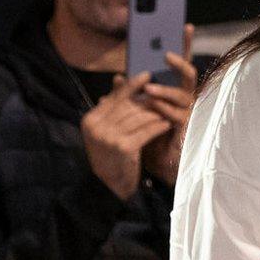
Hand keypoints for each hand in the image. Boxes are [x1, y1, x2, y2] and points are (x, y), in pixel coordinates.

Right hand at [80, 72, 171, 199]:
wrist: (109, 185)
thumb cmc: (111, 154)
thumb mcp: (106, 128)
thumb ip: (113, 105)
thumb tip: (119, 77)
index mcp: (90, 119)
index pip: (115, 97)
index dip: (132, 85)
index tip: (148, 74)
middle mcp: (96, 127)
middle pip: (129, 106)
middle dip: (149, 101)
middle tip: (165, 97)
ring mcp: (109, 137)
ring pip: (140, 117)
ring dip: (157, 113)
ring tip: (169, 111)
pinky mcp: (124, 147)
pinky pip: (147, 131)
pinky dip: (158, 126)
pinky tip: (167, 124)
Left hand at [142, 24, 196, 186]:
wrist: (156, 161)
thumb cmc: (149, 131)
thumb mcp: (135, 109)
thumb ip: (129, 94)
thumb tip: (118, 78)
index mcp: (174, 88)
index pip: (180, 63)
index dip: (185, 44)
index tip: (185, 24)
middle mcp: (185, 96)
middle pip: (189, 73)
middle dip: (179, 62)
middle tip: (165, 55)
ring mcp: (188, 110)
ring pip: (182, 94)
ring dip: (165, 90)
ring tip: (148, 90)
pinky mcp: (187, 126)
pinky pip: (177, 114)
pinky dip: (164, 109)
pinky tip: (153, 108)